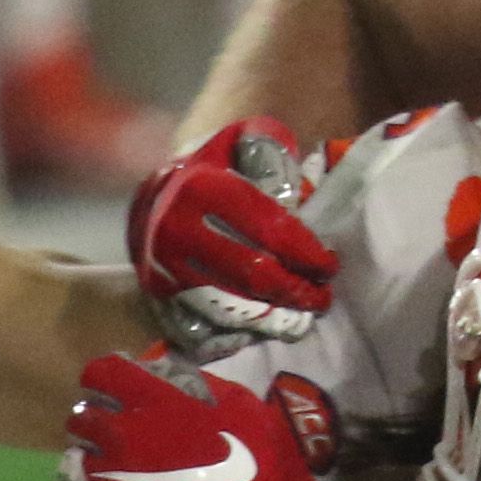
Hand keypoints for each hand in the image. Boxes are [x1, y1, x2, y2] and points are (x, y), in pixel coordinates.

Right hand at [128, 121, 337, 356]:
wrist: (150, 201)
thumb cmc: (211, 173)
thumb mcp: (237, 144)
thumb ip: (268, 151)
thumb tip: (296, 186)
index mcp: (201, 189)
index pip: (269, 229)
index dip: (306, 252)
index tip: (329, 266)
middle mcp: (177, 232)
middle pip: (253, 275)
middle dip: (296, 291)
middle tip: (321, 299)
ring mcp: (164, 272)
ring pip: (231, 310)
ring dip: (273, 320)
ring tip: (300, 318)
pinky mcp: (158, 302)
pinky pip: (203, 332)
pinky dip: (236, 336)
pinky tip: (260, 330)